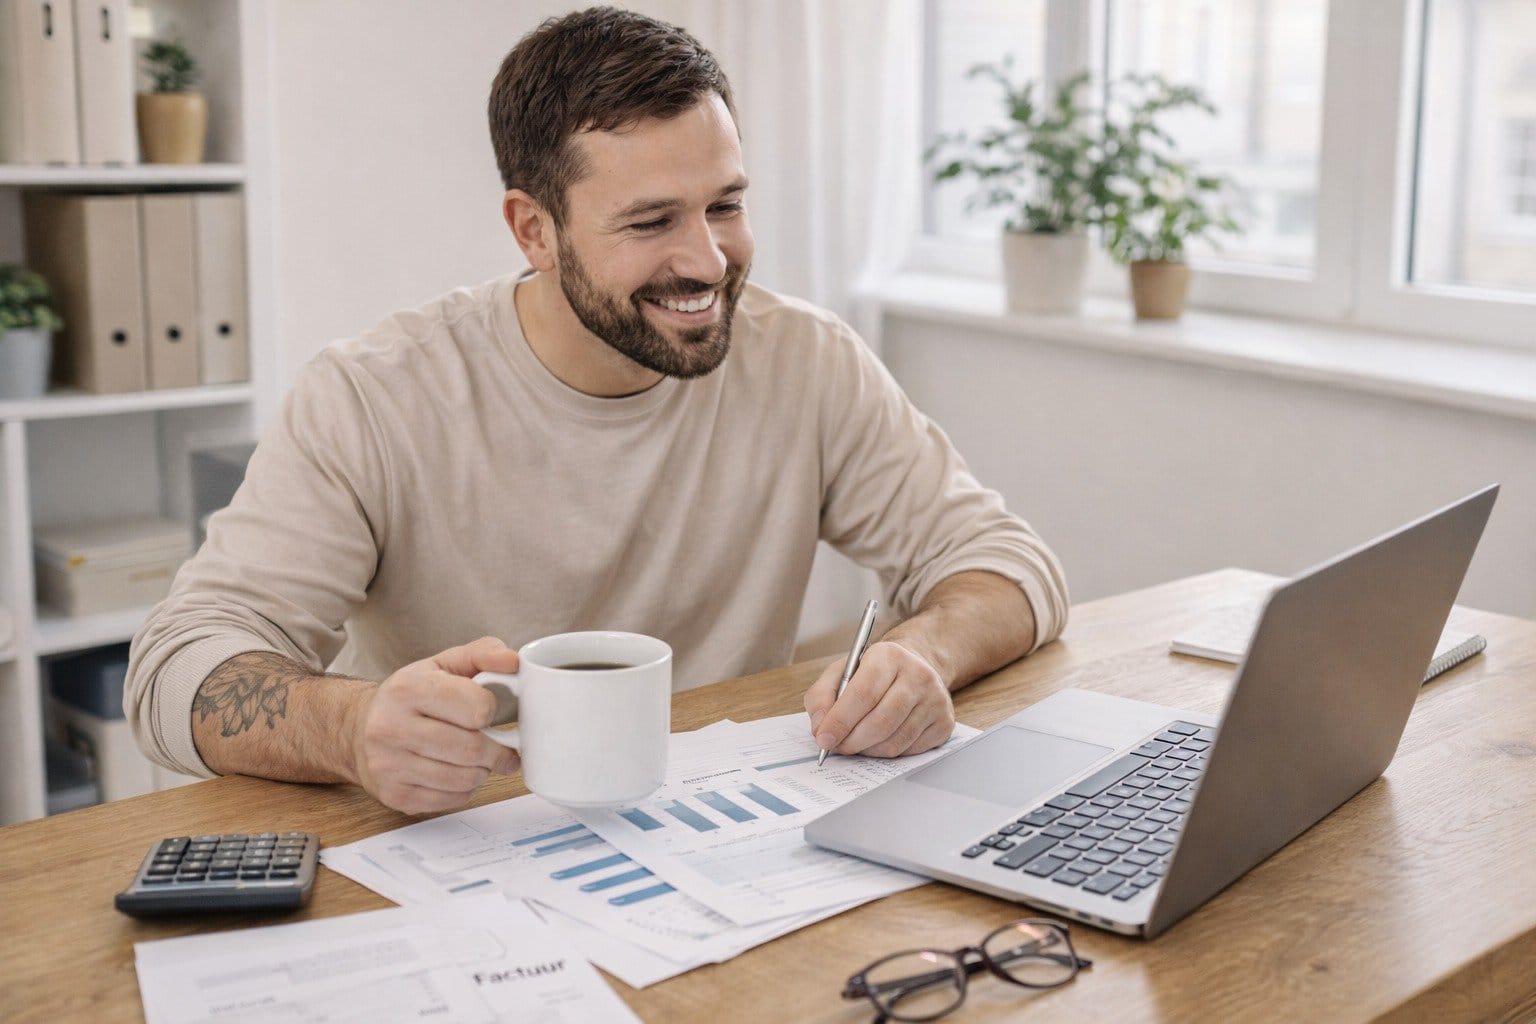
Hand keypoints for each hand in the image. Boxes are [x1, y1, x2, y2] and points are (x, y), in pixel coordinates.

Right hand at [346, 636, 522, 813]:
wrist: (357, 730)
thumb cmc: (409, 696)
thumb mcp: (442, 665)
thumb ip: (481, 654)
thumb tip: (513, 661)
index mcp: (408, 689)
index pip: (476, 707)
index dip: (491, 711)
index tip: (487, 712)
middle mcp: (392, 727)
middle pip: (472, 748)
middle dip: (496, 750)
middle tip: (500, 747)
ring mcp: (390, 765)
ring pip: (464, 778)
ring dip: (483, 771)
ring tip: (478, 759)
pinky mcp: (395, 795)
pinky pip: (451, 799)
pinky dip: (465, 789)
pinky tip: (457, 773)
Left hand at [803, 640, 955, 757]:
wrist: (914, 668)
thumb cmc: (872, 674)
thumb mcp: (842, 672)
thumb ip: (822, 697)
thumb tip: (820, 729)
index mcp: (889, 656)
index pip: (863, 693)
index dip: (840, 720)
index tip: (823, 739)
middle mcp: (918, 675)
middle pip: (880, 722)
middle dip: (851, 741)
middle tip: (836, 747)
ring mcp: (936, 700)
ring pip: (894, 741)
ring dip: (867, 750)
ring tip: (855, 742)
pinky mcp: (944, 722)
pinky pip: (909, 751)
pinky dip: (886, 753)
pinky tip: (878, 741)